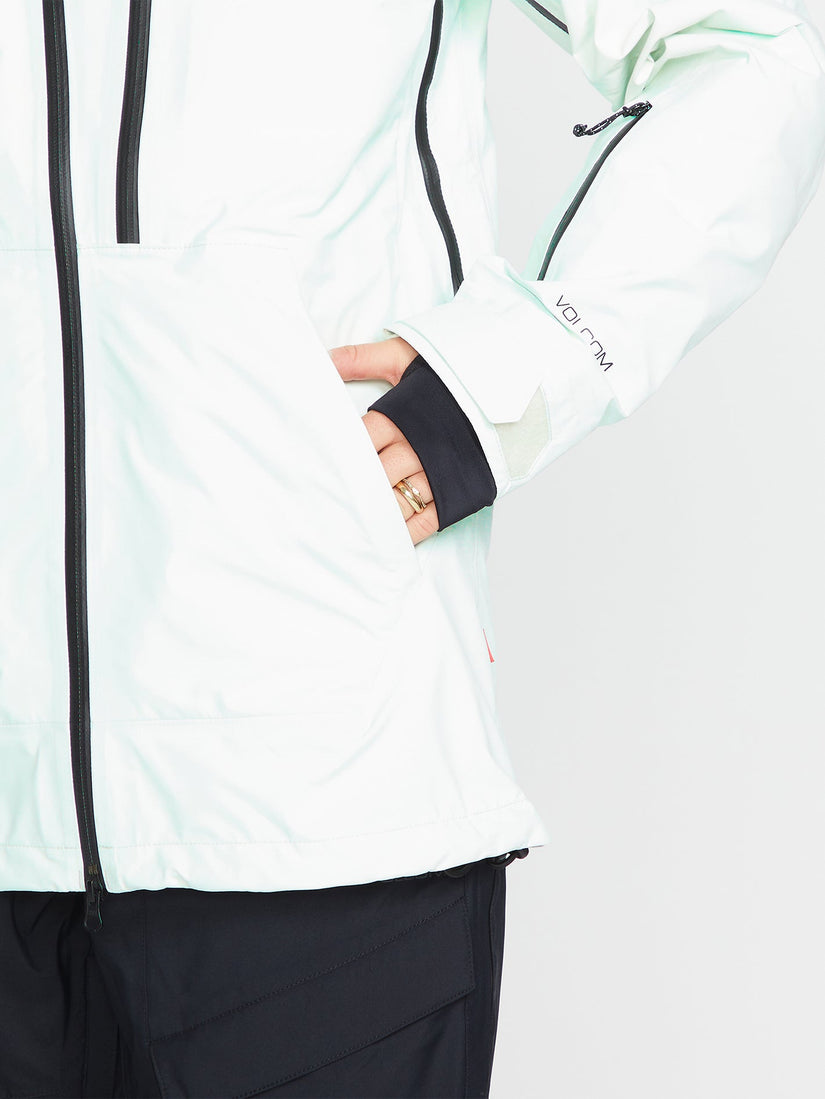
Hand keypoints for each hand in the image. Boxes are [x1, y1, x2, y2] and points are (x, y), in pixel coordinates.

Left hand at [328, 337, 439, 545]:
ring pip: (396, 501)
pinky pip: (427, 519)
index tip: (318, 464)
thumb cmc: (455, 373)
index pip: (359, 440)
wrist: (512, 389)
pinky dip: (406, 533)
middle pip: (374, 475)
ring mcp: (437, 472)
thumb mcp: (406, 355)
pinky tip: (387, 540)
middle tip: (325, 502)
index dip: (340, 454)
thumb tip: (325, 360)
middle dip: (353, 487)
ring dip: (375, 513)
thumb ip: (364, 359)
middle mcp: (416, 447)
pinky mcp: (458, 491)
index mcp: (400, 416)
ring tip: (350, 524)